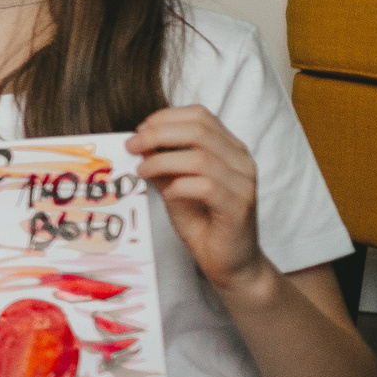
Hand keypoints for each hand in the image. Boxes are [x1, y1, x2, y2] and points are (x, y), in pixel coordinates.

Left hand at [128, 105, 269, 296]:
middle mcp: (242, 160)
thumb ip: (163, 161)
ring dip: (162, 161)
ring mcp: (244, 183)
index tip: (140, 130)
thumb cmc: (201, 219)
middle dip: (157, 134)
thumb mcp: (175, 183)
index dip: (165, 117)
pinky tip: (166, 194)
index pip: (200, 115)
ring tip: (142, 171)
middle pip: (199, 130)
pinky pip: (205, 187)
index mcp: (230, 148)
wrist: (229, 261)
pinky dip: (178, 186)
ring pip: (200, 157)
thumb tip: (138, 142)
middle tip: (132, 146)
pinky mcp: (239, 207)